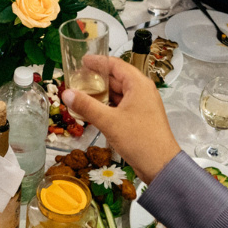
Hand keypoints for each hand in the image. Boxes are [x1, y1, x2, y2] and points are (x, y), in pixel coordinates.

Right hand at [61, 56, 181, 183]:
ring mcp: (141, 105)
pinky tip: (92, 111)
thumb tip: (66, 93)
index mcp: (138, 84)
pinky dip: (106, 106)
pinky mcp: (139, 118)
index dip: (98, 61)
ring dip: (100, 94)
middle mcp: (141, 91)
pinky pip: (120, 106)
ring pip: (117, 93)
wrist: (161, 166)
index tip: (81, 61)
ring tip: (80, 94)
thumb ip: (86, 106)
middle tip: (76, 79)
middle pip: (116, 78)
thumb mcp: (109, 121)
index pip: (116, 65)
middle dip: (96, 79)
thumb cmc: (139, 139)